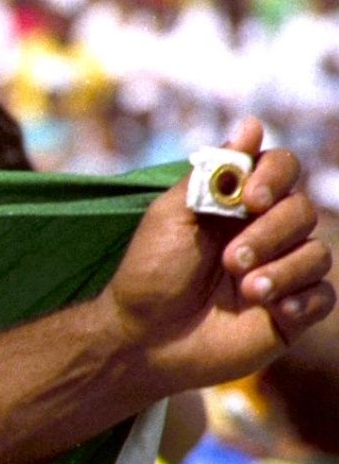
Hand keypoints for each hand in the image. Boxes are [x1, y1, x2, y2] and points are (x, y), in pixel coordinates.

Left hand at [101, 120, 334, 395]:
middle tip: (230, 260)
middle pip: (302, 211)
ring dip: (281, 271)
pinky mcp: (291, 312)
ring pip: (317, 254)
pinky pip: (323, 296)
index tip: (252, 198)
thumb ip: (214, 173)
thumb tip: (252, 124)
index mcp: (239, 204)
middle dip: (269, 234)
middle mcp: (267, 233)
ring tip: (244, 291)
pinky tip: (272, 310)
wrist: (142, 339)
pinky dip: (302, 299)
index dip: (276, 176)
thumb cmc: (150, 273)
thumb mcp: (172, 215)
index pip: (283, 168)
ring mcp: (281, 272)